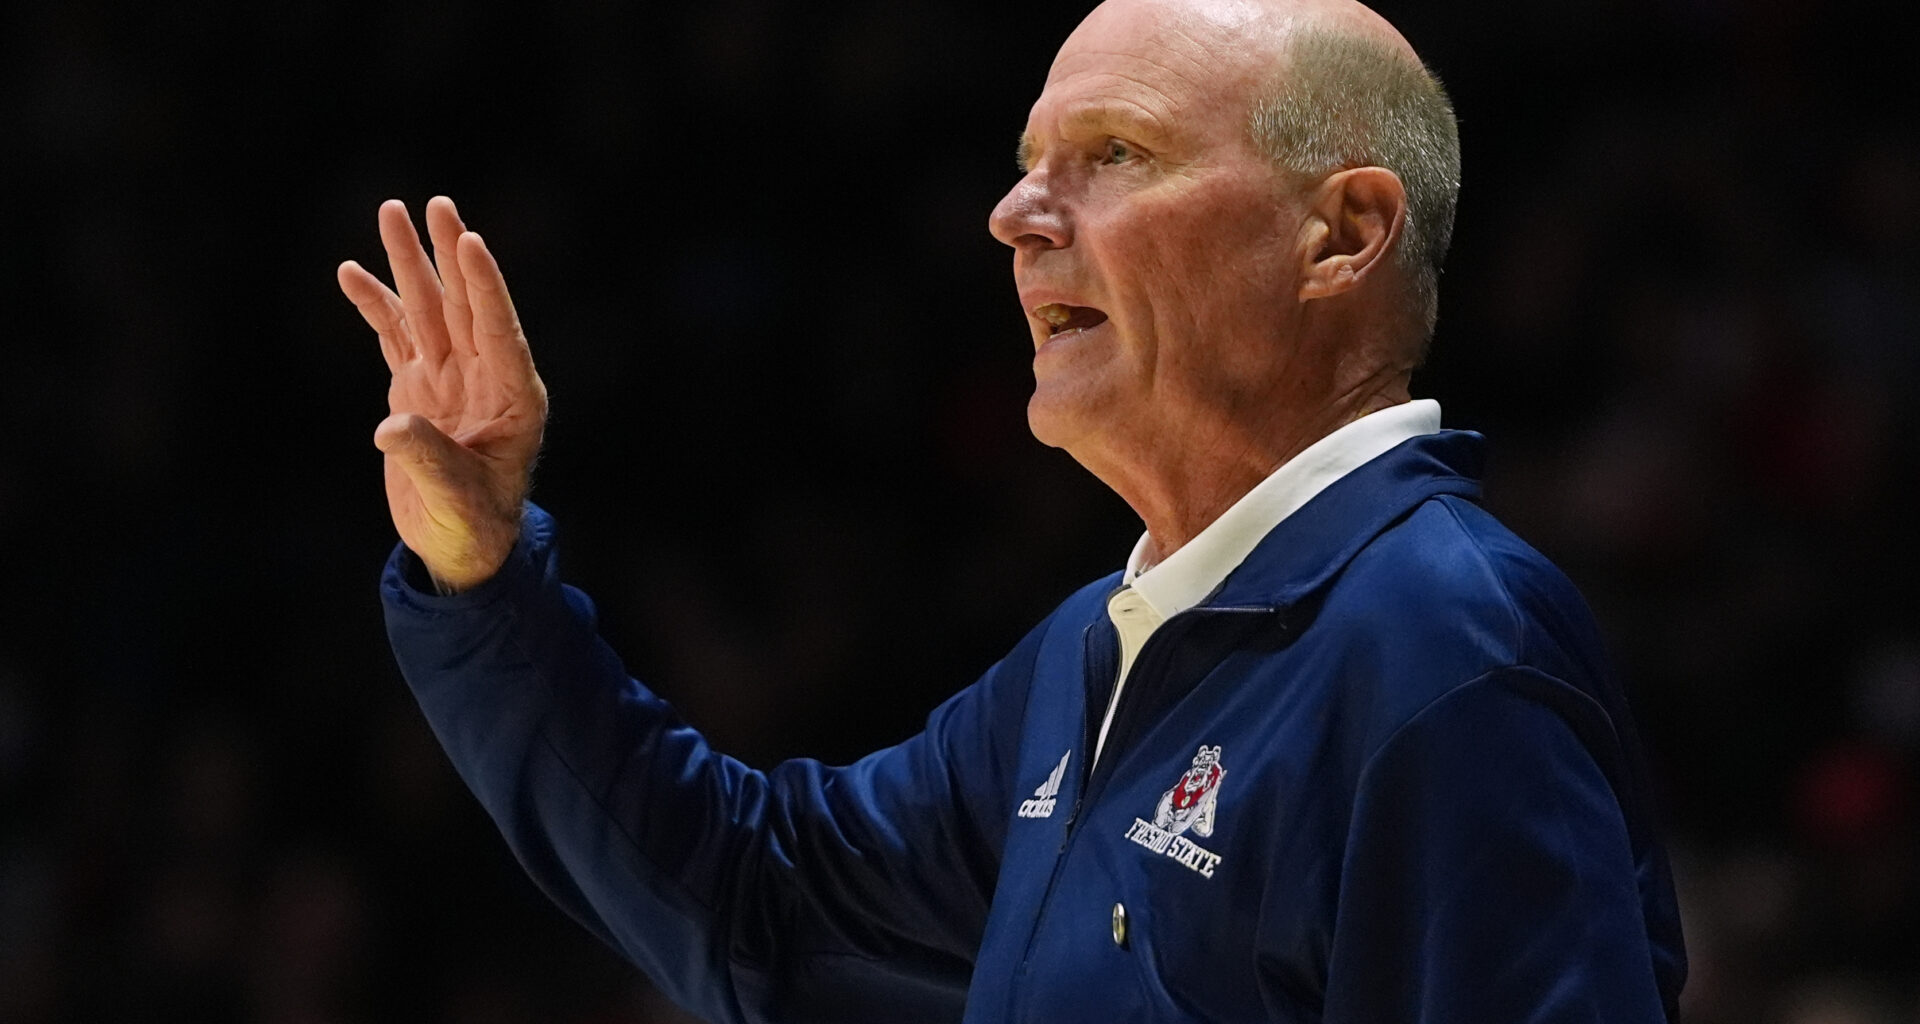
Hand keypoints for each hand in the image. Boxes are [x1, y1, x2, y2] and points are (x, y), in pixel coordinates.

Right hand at [339, 197, 547, 591]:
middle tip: (436, 205)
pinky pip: (395, 336)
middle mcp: (484, 378)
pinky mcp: (415, 388)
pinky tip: (352, 272)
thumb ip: (428, 459)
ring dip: (408, 264)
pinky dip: (374, 306)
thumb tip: (392, 428)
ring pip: (427, 310)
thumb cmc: (473, 527)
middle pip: (463, 304)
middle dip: (447, 255)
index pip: (499, 329)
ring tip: (391, 212)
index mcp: (513, 398)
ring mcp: (448, 378)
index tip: (470, 241)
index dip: (484, 286)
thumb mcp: (455, 497)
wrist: (459, 546)